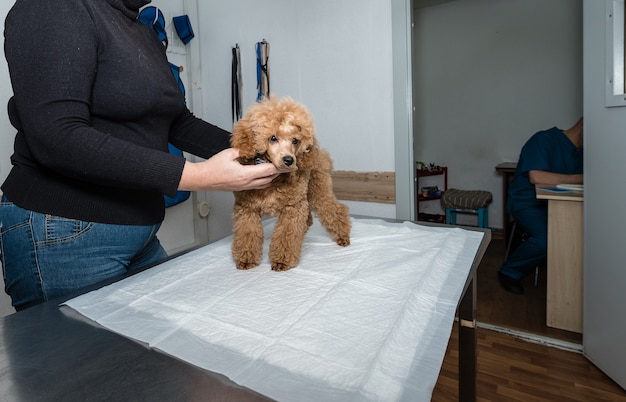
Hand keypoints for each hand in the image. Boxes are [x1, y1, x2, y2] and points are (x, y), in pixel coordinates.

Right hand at [178, 148, 294, 191]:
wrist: (203, 179)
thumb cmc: (213, 168)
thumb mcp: (229, 153)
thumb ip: (242, 151)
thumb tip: (251, 148)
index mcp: (246, 174)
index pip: (268, 171)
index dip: (280, 168)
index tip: (288, 165)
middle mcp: (247, 183)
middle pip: (269, 179)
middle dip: (279, 173)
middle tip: (286, 167)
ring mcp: (244, 187)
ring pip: (264, 184)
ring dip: (271, 177)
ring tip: (277, 170)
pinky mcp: (240, 188)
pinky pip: (257, 186)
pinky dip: (263, 181)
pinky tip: (264, 175)